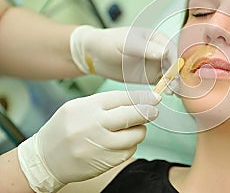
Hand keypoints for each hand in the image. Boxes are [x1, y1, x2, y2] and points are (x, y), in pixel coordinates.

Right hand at [18, 90, 159, 191]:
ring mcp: (100, 145)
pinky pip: (128, 151)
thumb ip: (104, 103)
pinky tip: (120, 143)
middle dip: (148, 112)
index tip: (155, 97)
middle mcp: (94, 125)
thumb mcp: (78, 107)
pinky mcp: (105, 161)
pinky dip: (129, 146)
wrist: (45, 160)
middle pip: (133, 115)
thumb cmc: (64, 129)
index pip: (122, 98)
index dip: (142, 97)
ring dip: (139, 131)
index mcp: (87, 107)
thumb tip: (136, 101)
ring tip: (131, 129)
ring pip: (135, 135)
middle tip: (154, 111)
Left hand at [70, 25, 176, 83]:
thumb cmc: (109, 42)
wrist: (93, 55)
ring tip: (173, 91)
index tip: (177, 71)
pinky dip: (167, 88)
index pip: (172, 49)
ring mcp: (156, 65)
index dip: (176, 60)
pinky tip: (169, 94)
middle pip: (175, 63)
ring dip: (175, 82)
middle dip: (178, 74)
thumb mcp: (126, 43)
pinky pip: (163, 83)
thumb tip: (164, 52)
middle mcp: (159, 51)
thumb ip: (145, 48)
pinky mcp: (150, 77)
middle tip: (177, 85)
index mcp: (156, 38)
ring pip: (171, 74)